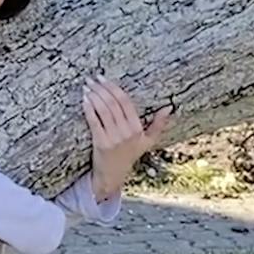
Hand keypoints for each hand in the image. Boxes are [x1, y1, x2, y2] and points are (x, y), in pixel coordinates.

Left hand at [82, 76, 171, 201]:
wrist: (112, 175)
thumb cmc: (129, 155)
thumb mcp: (147, 141)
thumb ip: (158, 124)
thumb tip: (169, 107)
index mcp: (138, 129)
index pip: (125, 102)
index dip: (114, 88)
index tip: (103, 78)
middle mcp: (127, 133)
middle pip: (113, 104)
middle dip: (101, 88)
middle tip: (92, 79)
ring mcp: (114, 138)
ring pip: (103, 110)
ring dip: (94, 96)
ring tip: (87, 86)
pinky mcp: (101, 143)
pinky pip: (94, 121)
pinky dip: (89, 109)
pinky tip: (85, 100)